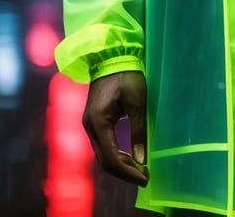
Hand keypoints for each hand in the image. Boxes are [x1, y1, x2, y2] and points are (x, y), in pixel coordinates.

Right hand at [82, 70, 148, 185]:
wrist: (111, 56)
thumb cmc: (126, 75)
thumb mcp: (137, 102)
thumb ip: (138, 131)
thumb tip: (141, 158)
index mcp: (99, 122)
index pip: (111, 158)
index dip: (128, 172)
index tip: (145, 178)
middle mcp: (89, 126)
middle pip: (104, 160)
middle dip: (124, 172)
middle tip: (144, 176)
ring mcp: (89, 124)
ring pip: (102, 154)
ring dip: (120, 164)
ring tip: (140, 167)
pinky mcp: (93, 120)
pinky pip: (102, 144)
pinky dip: (115, 153)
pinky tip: (129, 155)